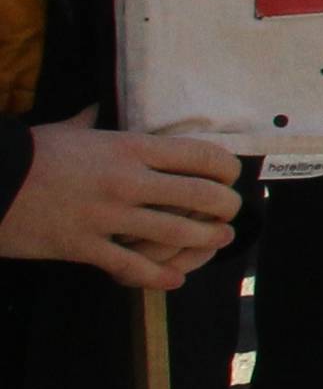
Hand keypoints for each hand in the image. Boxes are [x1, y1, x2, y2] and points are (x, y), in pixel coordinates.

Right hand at [0, 127, 244, 288]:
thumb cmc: (26, 153)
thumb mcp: (65, 130)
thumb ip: (89, 122)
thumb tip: (94, 109)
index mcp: (127, 147)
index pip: (199, 155)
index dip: (226, 168)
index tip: (230, 176)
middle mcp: (126, 180)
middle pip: (200, 195)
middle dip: (225, 207)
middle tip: (230, 213)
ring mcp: (106, 216)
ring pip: (177, 234)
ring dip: (206, 241)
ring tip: (218, 240)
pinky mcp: (83, 247)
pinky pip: (133, 267)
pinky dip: (160, 277)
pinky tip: (174, 279)